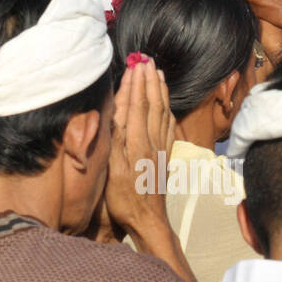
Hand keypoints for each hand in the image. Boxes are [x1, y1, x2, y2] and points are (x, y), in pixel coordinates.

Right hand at [105, 56, 174, 234]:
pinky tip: (165, 103)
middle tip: (146, 60)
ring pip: (162, 111)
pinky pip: (168, 124)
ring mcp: (161, 148)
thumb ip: (115, 142)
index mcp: (137, 143)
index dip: (134, 84)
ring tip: (158, 72)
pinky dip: (167, 108)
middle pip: (151, 104)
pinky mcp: (165, 155)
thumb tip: (114, 115)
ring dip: (160, 90)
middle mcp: (152, 141)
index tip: (134, 65)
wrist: (149, 221)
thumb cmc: (125, 198)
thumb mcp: (113, 172)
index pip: (136, 106)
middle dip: (148, 80)